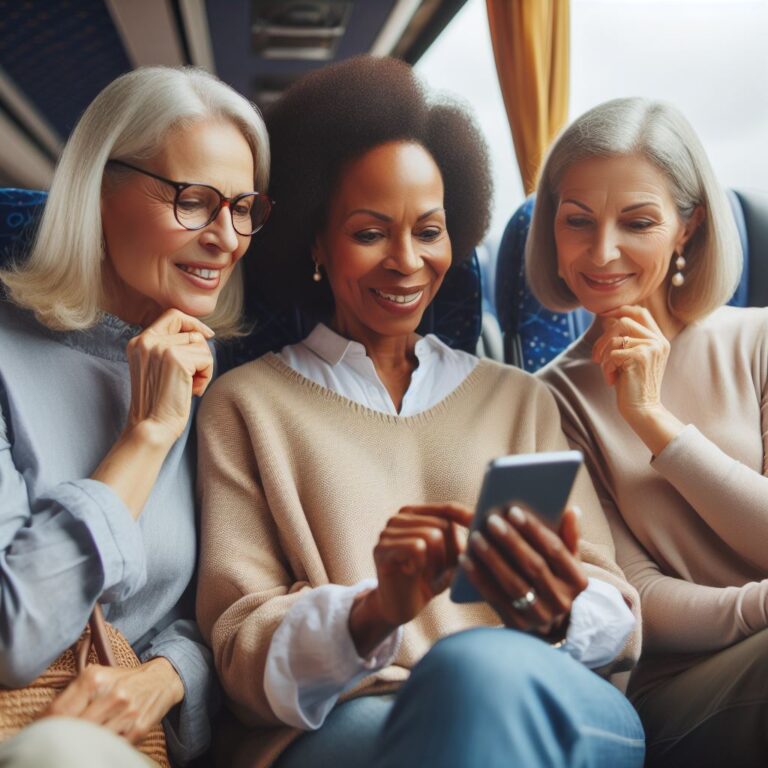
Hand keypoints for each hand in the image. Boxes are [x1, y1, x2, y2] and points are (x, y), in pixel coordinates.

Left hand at [43, 657, 183, 744]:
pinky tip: (97, 744)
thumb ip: (71, 695)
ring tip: (75, 743)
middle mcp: (112, 694)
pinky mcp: (138, 729)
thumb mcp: (97, 676)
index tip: (37, 733)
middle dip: (62, 737)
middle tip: (54, 741)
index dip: (44, 726)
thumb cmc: (122, 680)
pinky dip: (101, 747)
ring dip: (81, 744)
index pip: (59, 711)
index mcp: (96, 678)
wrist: (161, 680)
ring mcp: (127, 713)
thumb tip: (43, 720)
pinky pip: (111, 747)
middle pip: (73, 729)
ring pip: (91, 740)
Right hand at [126, 309, 214, 442]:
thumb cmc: (160, 403)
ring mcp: (160, 348)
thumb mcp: (159, 368)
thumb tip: (202, 334)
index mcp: (139, 341)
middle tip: (189, 381)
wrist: (152, 427)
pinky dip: (206, 376)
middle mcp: (147, 340)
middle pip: (192, 333)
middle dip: (199, 357)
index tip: (207, 335)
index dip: (193, 323)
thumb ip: (170, 348)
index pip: (172, 315)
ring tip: (188, 386)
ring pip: (202, 346)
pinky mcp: (176, 359)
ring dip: (203, 368)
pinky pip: (207, 359)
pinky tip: (191, 391)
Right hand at [349, 503, 471, 656]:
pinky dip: (421, 565)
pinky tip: (411, 572)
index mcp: (417, 513)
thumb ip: (462, 542)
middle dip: (450, 553)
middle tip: (438, 572)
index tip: (487, 524)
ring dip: (436, 563)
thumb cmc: (428, 580)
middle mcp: (400, 516)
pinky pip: (417, 547)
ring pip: (432, 535)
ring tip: (425, 573)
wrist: (400, 606)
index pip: (448, 509)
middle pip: (443, 524)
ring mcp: (388, 530)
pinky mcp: (381, 548)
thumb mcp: (449, 559)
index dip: (468, 517)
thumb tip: (482, 530)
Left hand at [460, 506, 587, 635]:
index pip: (555, 550)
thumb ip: (568, 535)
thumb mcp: (565, 559)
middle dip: (511, 541)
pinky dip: (478, 577)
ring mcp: (540, 616)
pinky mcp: (517, 624)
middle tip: (491, 520)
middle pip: (534, 566)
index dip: (534, 530)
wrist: (545, 618)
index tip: (513, 510)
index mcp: (577, 580)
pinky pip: (495, 598)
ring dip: (492, 558)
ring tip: (475, 536)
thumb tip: (570, 511)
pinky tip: (465, 558)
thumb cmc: (552, 575)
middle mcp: (562, 601)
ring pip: (513, 583)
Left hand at [591, 305, 670, 416]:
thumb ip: (624, 338)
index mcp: (658, 339)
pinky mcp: (641, 357)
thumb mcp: (629, 358)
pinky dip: (606, 368)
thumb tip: (605, 318)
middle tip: (596, 357)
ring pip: (615, 338)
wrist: (642, 409)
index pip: (640, 312)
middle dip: (603, 338)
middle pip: (623, 321)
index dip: (620, 310)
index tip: (602, 316)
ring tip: (608, 371)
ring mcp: (652, 348)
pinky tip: (613, 380)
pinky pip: (612, 354)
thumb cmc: (632, 384)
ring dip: (604, 356)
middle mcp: (658, 341)